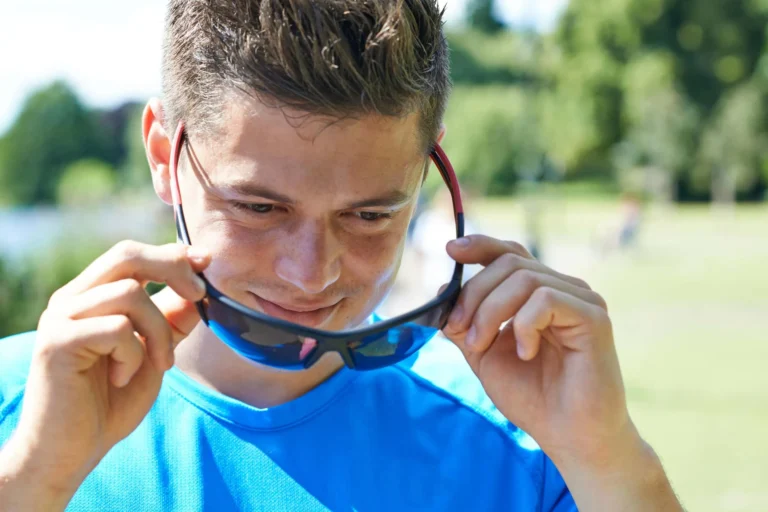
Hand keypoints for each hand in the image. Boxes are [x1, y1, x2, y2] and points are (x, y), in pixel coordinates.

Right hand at [4, 241, 209, 500]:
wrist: (71, 451)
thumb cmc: (111, 402)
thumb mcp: (154, 352)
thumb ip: (172, 318)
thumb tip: (200, 283)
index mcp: (91, 296)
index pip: (132, 254)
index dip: (172, 254)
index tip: (206, 260)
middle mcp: (71, 299)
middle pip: (126, 255)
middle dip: (172, 268)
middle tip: (199, 295)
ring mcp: (60, 318)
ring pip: (129, 293)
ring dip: (159, 331)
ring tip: (158, 364)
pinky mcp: (57, 342)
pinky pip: (117, 328)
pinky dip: (134, 354)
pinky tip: (122, 378)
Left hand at [442, 235, 632, 469]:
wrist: (568, 436)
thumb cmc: (532, 398)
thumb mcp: (484, 355)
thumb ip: (465, 323)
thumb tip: (443, 287)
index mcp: (540, 293)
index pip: (510, 253)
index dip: (480, 246)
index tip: (450, 250)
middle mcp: (564, 289)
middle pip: (510, 263)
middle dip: (474, 294)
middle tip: (460, 331)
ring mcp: (582, 300)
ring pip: (524, 278)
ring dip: (491, 311)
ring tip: (482, 346)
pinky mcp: (594, 317)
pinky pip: (545, 300)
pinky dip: (523, 325)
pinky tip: (525, 352)